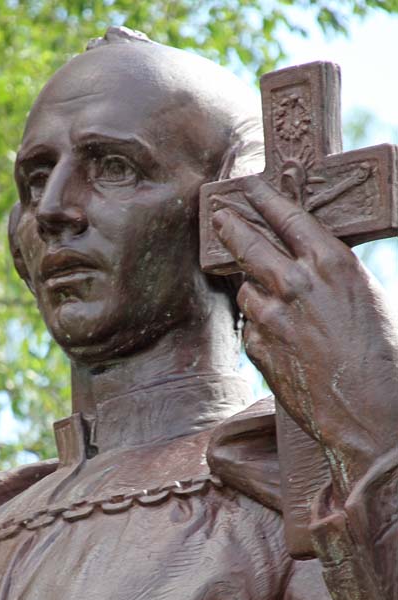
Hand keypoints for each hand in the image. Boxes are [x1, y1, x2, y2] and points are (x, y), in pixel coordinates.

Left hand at [212, 177, 397, 496]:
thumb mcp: (366, 297)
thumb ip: (329, 277)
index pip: (287, 217)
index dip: (264, 199)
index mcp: (331, 263)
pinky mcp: (259, 348)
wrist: (370, 411)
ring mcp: (272, 317)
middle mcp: (296, 283)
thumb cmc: (384, 356)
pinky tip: (280, 339)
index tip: (248, 187)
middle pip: (248, 243)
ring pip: (246, 290)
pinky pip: (250, 327)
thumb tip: (307, 265)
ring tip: (273, 304)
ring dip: (253, 290)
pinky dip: (258, 327)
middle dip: (231, 226)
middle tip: (219, 216)